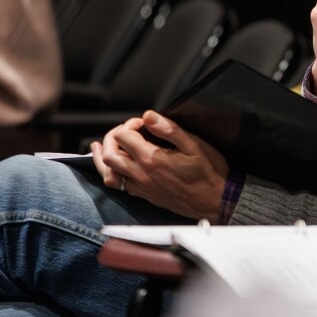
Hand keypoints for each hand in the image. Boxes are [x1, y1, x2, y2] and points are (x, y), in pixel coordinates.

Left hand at [90, 110, 229, 220]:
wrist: (214, 201)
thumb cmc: (208, 172)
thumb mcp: (195, 145)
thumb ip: (169, 129)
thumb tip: (149, 116)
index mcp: (152, 158)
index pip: (124, 136)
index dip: (130, 124)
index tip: (143, 123)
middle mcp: (141, 174)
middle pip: (109, 153)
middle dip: (112, 137)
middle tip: (126, 130)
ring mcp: (140, 187)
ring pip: (107, 172)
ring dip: (103, 157)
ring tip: (101, 146)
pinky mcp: (144, 195)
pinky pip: (118, 185)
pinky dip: (111, 173)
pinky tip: (115, 166)